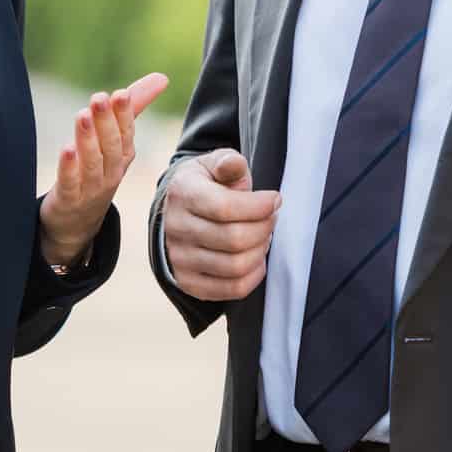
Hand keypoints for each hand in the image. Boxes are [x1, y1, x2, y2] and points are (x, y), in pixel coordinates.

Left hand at [38, 72, 170, 265]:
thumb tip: (162, 77)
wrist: (77, 222)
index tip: (120, 94)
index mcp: (123, 156)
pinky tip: (66, 149)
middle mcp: (111, 172)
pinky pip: (70, 183)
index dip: (124, 114)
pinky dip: (69, 167)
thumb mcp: (116, 141)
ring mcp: (91, 188)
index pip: (127, 133)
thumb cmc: (98, 172)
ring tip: (82, 116)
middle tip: (99, 98)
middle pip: (111, 146)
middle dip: (106, 121)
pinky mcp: (68, 199)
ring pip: (93, 163)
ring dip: (88, 140)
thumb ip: (133, 108)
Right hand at [162, 149, 279, 301]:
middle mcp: (176, 229)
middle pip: (234, 239)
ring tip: (263, 235)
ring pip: (236, 266)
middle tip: (271, 218)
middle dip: (264, 228)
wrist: (179, 212)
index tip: (275, 200)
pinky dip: (254, 275)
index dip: (258, 206)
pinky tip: (256, 257)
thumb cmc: (206, 185)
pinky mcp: (190, 283)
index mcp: (183, 194)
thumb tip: (234, 164)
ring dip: (260, 250)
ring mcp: (180, 259)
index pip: (225, 208)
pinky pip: (233, 289)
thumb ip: (228, 162)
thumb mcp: (214, 164)